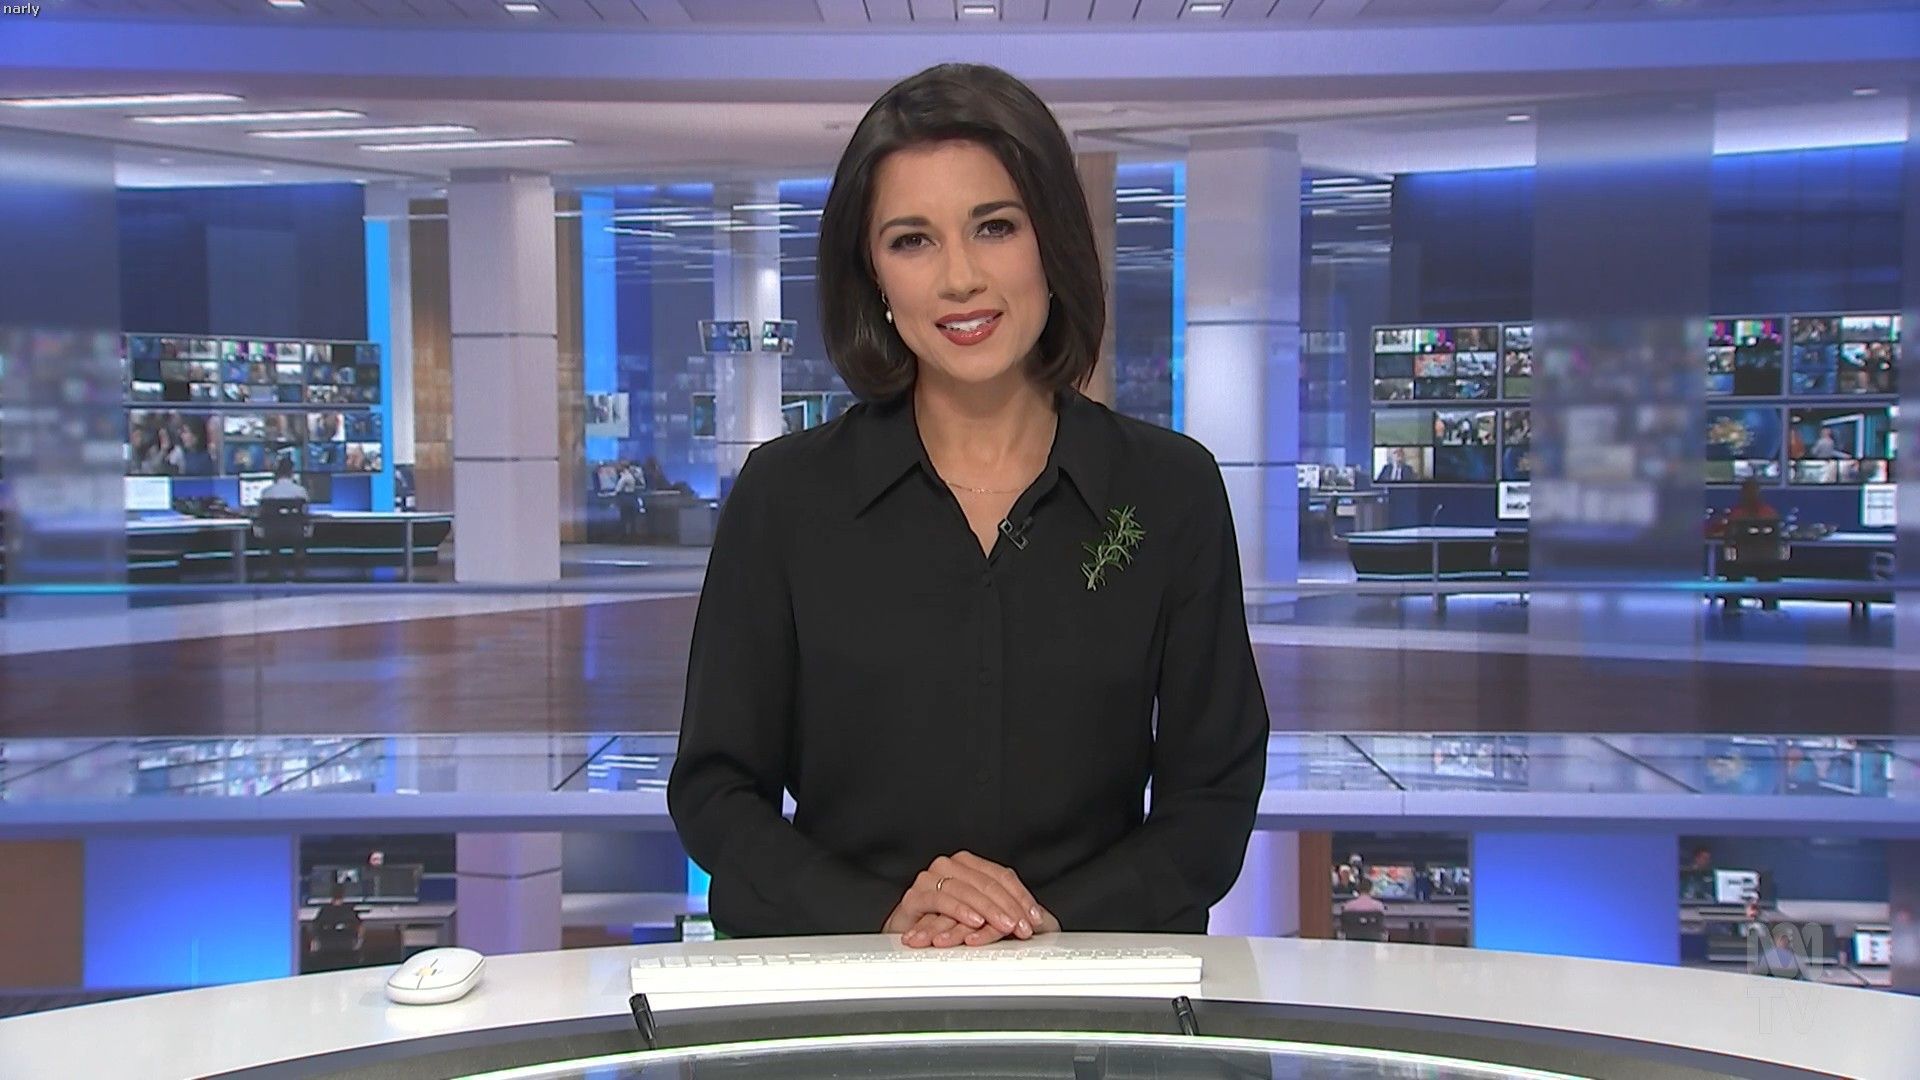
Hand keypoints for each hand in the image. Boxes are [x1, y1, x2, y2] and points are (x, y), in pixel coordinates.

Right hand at [882, 851, 1053, 946]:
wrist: (909, 931)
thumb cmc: (945, 922)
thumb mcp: (980, 914)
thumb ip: (1002, 909)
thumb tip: (1035, 918)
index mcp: (968, 864)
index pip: (1002, 876)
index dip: (1021, 898)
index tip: (1035, 918)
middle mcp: (949, 866)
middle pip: (988, 883)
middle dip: (1009, 907)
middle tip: (1023, 927)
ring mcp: (930, 878)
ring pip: (967, 890)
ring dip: (989, 910)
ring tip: (1005, 926)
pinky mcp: (915, 896)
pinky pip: (941, 900)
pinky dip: (960, 911)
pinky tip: (974, 922)